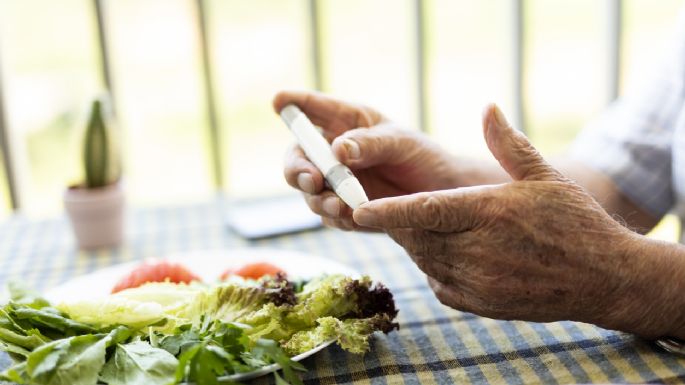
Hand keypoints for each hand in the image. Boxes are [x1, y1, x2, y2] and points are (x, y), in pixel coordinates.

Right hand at [275, 91, 461, 230]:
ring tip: (338, 205)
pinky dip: (336, 216)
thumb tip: (338, 150)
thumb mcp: (400, 142)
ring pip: (309, 191)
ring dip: (317, 198)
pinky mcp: (342, 209)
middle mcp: (333, 151)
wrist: (441, 196)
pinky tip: (351, 217)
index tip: (279, 100)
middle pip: (297, 158)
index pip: (313, 109)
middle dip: (298, 169)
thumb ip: (369, 144)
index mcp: (346, 122)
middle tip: (313, 179)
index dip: (293, 103)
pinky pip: (329, 215)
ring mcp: (335, 182)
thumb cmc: (421, 156)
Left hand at [353, 104, 677, 335]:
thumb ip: (508, 145)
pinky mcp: (479, 304)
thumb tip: (487, 108)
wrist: (607, 278)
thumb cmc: (576, 222)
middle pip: (416, 235)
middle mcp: (478, 251)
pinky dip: (433, 266)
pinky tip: (446, 252)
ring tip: (419, 225)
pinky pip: (438, 283)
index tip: (356, 208)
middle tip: (383, 204)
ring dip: (414, 242)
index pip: (425, 210)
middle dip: (396, 221)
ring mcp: (477, 282)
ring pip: (424, 259)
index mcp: (488, 213)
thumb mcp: (545, 176)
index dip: (388, 210)